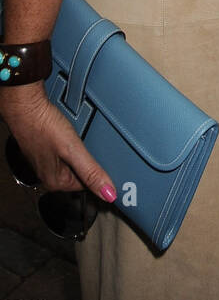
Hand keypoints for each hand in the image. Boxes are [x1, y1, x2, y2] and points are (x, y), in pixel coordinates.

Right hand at [0, 83, 114, 200]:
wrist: (26, 105)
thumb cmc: (43, 125)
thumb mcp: (72, 149)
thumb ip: (91, 171)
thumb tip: (108, 194)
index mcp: (55, 181)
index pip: (86, 186)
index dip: (99, 174)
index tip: (112, 166)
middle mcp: (49, 174)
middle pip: (80, 174)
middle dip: (90, 163)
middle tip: (99, 148)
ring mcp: (46, 160)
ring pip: (73, 162)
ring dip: (81, 152)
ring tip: (86, 139)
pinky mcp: (46, 147)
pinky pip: (66, 151)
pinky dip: (73, 144)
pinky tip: (74, 134)